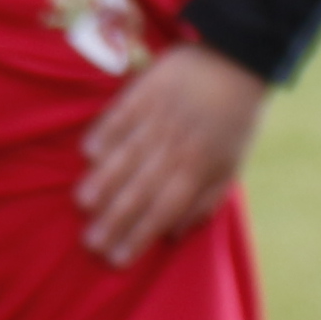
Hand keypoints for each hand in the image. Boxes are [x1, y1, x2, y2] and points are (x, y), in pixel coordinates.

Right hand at [78, 47, 269, 261]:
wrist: (236, 59)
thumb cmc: (234, 119)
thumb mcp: (231, 165)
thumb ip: (205, 201)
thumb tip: (173, 234)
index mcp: (199, 168)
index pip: (164, 211)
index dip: (140, 237)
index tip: (117, 260)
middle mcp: (177, 147)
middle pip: (141, 190)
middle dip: (115, 221)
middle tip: (90, 244)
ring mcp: (159, 118)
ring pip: (126, 157)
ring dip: (104, 182)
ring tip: (83, 206)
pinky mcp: (145, 91)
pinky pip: (120, 117)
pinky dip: (104, 135)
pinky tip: (88, 155)